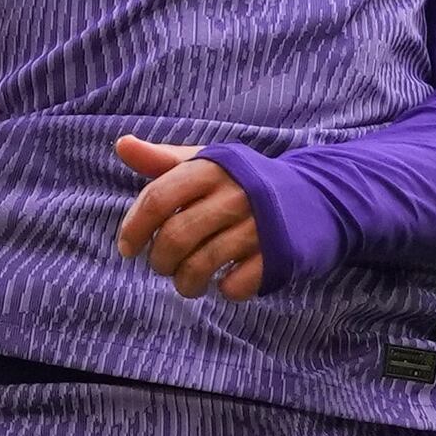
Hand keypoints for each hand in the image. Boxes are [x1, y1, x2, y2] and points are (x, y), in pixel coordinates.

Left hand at [115, 138, 266, 299]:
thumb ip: (163, 159)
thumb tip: (121, 145)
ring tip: (187, 283)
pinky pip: (235, 285)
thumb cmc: (243, 183)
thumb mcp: (207, 163)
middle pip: (175, 237)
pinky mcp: (277, 256)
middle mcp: (235, 194)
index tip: (127, 248)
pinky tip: (223, 282)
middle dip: (159, 261)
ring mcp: (258, 226)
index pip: (158, 198)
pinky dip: (223, 291)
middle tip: (162, 266)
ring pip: (200, 266)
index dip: (134, 227)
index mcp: (212, 168)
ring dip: (184, 283)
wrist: (314, 196)